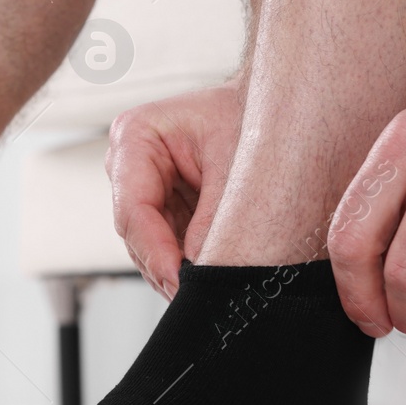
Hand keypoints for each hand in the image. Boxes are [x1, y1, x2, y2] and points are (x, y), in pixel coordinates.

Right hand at [105, 84, 242, 298]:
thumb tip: (198, 272)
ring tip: (209, 290)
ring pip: (148, 247)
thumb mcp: (237, 166)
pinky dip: (186, 265)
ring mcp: (144, 189)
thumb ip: (212, 220)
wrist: (276, 108)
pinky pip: (167, 247)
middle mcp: (129, 165)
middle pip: (136, 233)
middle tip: (198, 296)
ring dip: (175, 271)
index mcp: (135, 136)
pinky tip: (208, 277)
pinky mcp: (164, 209)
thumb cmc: (253, 117)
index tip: (178, 281)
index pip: (133, 208)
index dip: (154, 250)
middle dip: (166, 266)